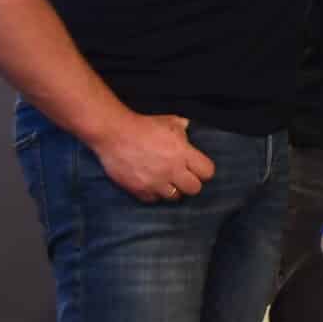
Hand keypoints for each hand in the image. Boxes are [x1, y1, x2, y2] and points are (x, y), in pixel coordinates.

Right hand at [93, 111, 215, 202]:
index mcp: (183, 153)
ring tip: (167, 181)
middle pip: (194, 189)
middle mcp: (172, 171)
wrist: (114, 134)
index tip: (198, 168)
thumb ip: (182, 128)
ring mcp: (155, 182)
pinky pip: (153, 200)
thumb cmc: (143, 126)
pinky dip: (154, 194)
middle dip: (191, 183)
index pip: (207, 172)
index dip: (204, 171)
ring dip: (173, 190)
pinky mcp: (139, 190)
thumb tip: (188, 127)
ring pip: (175, 197)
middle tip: (184, 177)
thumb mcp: (169, 122)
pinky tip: (152, 184)